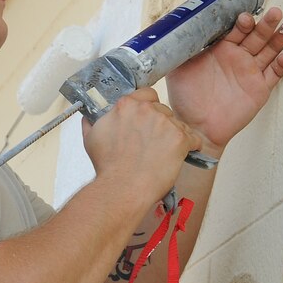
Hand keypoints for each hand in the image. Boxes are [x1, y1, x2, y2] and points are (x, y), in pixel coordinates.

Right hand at [82, 88, 201, 202]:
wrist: (122, 188)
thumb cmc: (108, 168)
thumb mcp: (91, 139)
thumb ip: (92, 123)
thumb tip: (89, 116)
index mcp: (126, 105)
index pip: (147, 94)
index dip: (150, 107)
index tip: (148, 120)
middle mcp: (146, 110)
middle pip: (163, 110)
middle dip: (161, 124)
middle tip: (154, 143)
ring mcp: (164, 123)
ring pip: (178, 124)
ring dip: (174, 136)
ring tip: (165, 154)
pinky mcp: (179, 139)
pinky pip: (193, 139)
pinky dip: (190, 147)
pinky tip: (182, 155)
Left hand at [166, 7, 282, 155]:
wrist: (195, 127)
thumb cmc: (185, 99)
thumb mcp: (177, 69)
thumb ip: (180, 49)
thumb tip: (173, 29)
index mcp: (220, 49)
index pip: (236, 30)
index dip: (243, 23)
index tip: (245, 18)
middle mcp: (238, 58)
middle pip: (257, 36)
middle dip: (266, 24)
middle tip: (275, 12)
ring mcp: (250, 73)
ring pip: (270, 51)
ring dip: (280, 38)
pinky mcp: (259, 90)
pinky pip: (274, 75)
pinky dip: (281, 66)